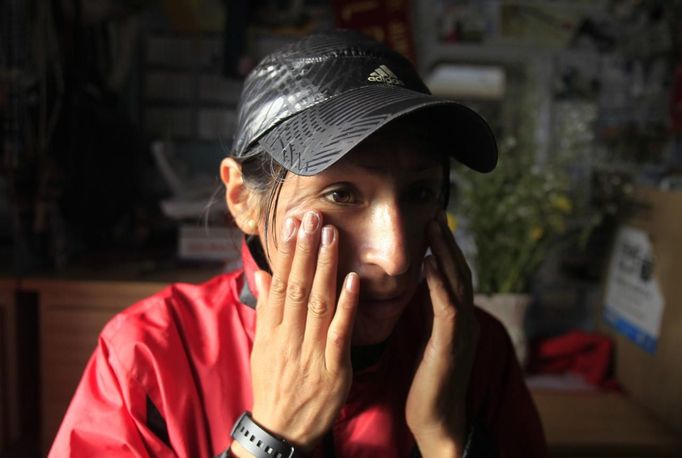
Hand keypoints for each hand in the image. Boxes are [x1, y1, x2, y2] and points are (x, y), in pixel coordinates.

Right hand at [241, 211, 358, 452]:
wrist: (282, 429)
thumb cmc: (274, 383)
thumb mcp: (262, 345)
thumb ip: (266, 308)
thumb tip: (262, 274)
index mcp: (273, 329)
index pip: (281, 282)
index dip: (288, 251)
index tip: (294, 223)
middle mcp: (290, 336)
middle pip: (298, 286)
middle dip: (306, 249)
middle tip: (314, 216)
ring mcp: (311, 351)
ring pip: (318, 302)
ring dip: (325, 267)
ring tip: (332, 235)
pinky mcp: (333, 368)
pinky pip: (339, 333)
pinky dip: (346, 306)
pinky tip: (353, 280)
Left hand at [405, 213, 478, 457]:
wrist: (436, 421)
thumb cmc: (426, 383)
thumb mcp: (427, 341)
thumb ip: (427, 315)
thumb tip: (417, 289)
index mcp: (456, 320)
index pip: (453, 275)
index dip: (445, 248)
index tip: (433, 222)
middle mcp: (464, 320)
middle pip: (459, 271)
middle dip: (448, 241)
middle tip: (436, 211)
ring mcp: (461, 332)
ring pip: (457, 283)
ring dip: (446, 252)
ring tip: (435, 225)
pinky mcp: (450, 345)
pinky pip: (446, 307)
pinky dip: (439, 282)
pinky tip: (429, 262)